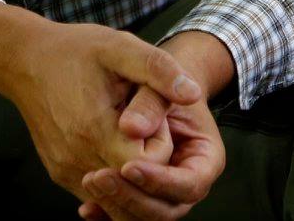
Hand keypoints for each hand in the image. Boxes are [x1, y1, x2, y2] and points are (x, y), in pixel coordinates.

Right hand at [0, 12, 201, 201]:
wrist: (26, 61)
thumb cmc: (77, 51)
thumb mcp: (121, 47)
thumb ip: (159, 70)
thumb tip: (193, 93)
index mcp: (97, 130)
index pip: (148, 165)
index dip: (160, 142)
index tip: (153, 114)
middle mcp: (78, 160)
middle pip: (132, 186)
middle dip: (149, 159)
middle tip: (141, 121)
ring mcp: (66, 171)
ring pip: (114, 195)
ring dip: (131, 170)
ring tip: (126, 129)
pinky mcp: (59, 173)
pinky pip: (96, 191)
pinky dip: (113, 175)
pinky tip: (112, 140)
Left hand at [78, 93, 224, 220]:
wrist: (158, 90)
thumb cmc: (165, 86)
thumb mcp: (163, 87)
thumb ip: (151, 103)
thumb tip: (130, 128)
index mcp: (205, 160)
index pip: (189, 184)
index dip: (159, 180)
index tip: (128, 165)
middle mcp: (187, 185)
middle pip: (165, 211)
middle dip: (132, 198)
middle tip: (100, 176)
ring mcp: (165, 197)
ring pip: (144, 219)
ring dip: (116, 206)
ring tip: (91, 180)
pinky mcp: (142, 198)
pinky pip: (126, 216)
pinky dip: (106, 214)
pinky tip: (87, 207)